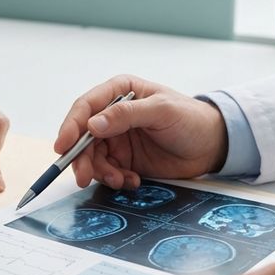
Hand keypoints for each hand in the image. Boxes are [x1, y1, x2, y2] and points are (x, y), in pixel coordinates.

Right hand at [55, 75, 226, 189]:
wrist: (211, 146)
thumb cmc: (190, 119)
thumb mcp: (162, 111)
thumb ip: (127, 115)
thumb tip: (92, 125)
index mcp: (119, 92)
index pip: (86, 107)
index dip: (71, 127)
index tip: (63, 147)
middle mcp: (113, 115)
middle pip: (83, 137)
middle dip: (81, 158)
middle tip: (83, 177)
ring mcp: (117, 138)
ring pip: (92, 157)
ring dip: (100, 172)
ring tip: (120, 180)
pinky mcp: (124, 159)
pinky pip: (107, 171)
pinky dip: (115, 179)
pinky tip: (132, 181)